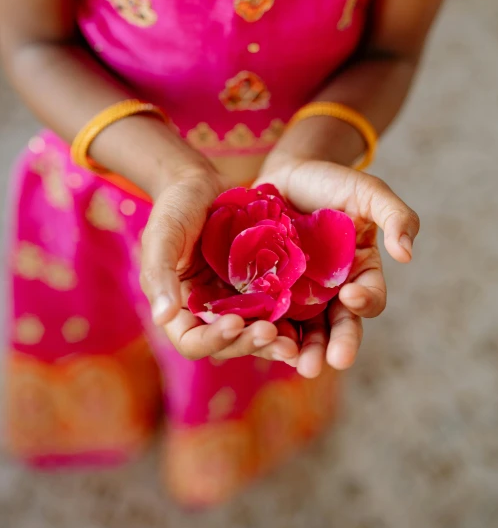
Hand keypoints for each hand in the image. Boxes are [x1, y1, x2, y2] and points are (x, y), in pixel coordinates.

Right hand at [140, 162, 298, 364]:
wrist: (203, 183)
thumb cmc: (175, 206)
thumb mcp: (162, 235)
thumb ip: (160, 274)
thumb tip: (161, 317)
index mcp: (179, 307)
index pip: (192, 340)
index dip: (213, 339)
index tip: (233, 323)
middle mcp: (208, 311)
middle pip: (228, 344)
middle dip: (249, 343)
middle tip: (271, 334)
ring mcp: (235, 301)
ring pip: (254, 333)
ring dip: (273, 342)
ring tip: (293, 343)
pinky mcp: (259, 287)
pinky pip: (274, 310)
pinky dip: (288, 321)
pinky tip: (306, 325)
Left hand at [256, 152, 419, 377]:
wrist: (286, 174)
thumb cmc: (332, 181)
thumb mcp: (369, 191)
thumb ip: (395, 216)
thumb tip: (407, 254)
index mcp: (360, 272)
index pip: (370, 297)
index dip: (364, 301)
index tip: (351, 295)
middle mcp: (332, 291)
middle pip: (338, 326)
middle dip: (336, 345)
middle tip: (330, 362)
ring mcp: (299, 293)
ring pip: (304, 330)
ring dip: (302, 350)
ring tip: (298, 365)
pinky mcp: (267, 290)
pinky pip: (269, 316)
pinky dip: (267, 331)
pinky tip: (262, 339)